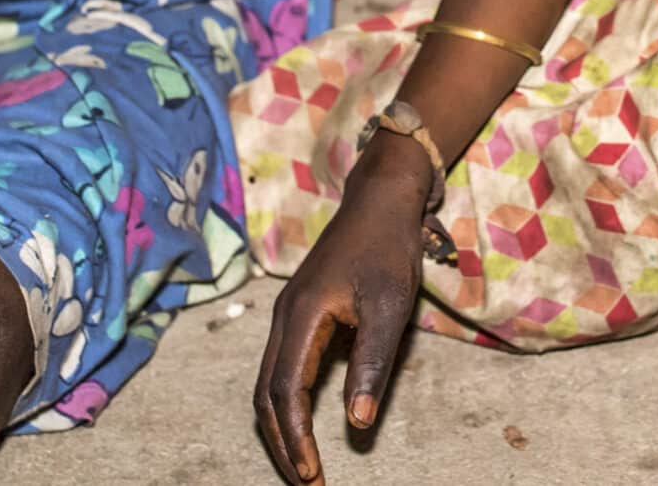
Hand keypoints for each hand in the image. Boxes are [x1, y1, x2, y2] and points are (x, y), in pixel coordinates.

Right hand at [254, 139, 434, 483]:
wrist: (380, 200)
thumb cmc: (388, 248)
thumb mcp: (390, 307)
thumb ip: (372, 365)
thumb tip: (358, 423)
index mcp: (302, 316)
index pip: (287, 392)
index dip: (297, 438)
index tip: (314, 476)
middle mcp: (284, 318)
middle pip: (267, 395)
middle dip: (282, 443)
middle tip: (307, 482)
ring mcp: (288, 314)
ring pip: (268, 383)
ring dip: (281, 426)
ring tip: (303, 463)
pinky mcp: (299, 313)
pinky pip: (281, 367)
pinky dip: (286, 402)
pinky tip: (305, 421)